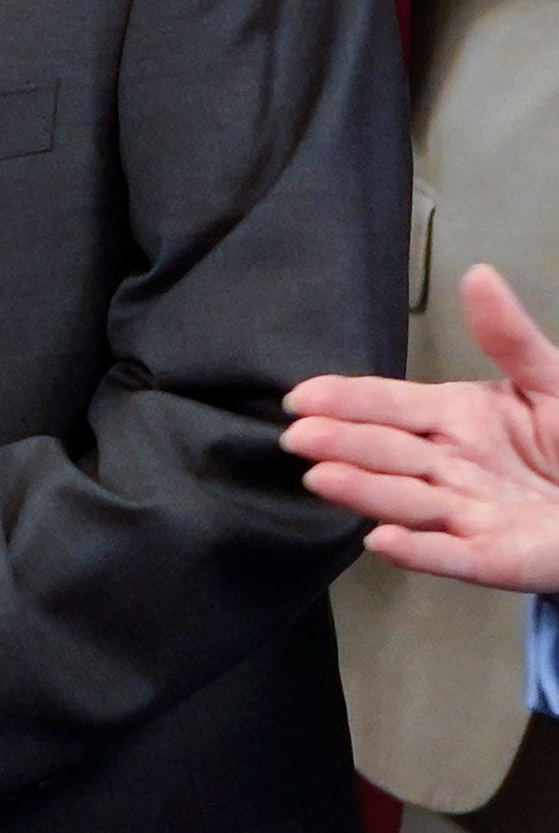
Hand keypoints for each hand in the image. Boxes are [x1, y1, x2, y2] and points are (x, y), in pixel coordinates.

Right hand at [285, 265, 558, 592]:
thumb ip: (509, 337)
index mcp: (454, 419)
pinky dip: (419, 552)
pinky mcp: (496, 559)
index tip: (301, 396)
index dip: (346, 401)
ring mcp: (468, 515)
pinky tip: (383, 541)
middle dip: (341, 444)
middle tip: (300, 436)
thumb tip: (476, 273)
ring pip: (408, 502)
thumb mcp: (551, 379)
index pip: (389, 406)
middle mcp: (448, 467)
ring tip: (323, 478)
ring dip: (365, 493)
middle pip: (386, 453)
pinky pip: (453, 556)